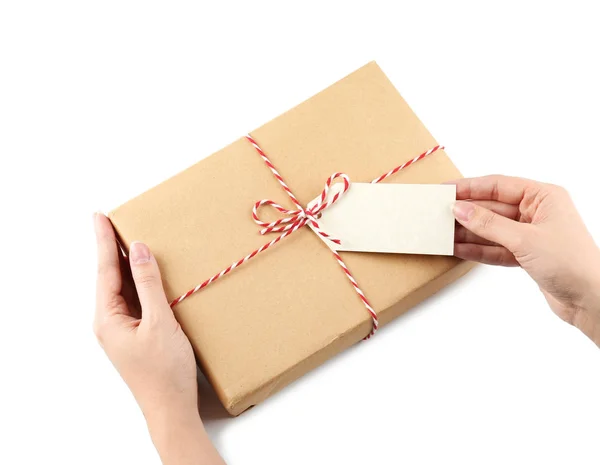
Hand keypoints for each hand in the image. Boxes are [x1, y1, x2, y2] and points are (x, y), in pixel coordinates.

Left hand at [93, 213, 224, 464]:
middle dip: (114, 249)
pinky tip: (150, 274)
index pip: (106, 270)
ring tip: (131, 241)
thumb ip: (148, 284)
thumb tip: (140, 250)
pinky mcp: (137, 334)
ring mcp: (123, 329)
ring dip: (128, 265)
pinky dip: (141, 282)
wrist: (171, 408)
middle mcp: (111, 321)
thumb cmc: (165, 370)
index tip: (99, 217)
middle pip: (111, 277)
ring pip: (124, 288)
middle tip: (115, 221)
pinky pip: (136, 300)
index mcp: (108, 318)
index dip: (104, 241)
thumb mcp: (159, 322)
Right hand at [451, 175, 599, 345]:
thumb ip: (489, 223)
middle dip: (465, 212)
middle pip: (492, 207)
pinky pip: (494, 248)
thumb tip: (460, 209)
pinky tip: (456, 248)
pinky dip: (476, 249)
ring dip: (467, 232)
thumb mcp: (525, 239)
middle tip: (437, 213)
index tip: (445, 190)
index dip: (469, 187)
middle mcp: (536, 212)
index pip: (498, 186)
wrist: (591, 299)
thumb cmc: (571, 262)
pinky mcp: (525, 255)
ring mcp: (529, 234)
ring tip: (441, 232)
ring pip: (490, 229)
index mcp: (543, 197)